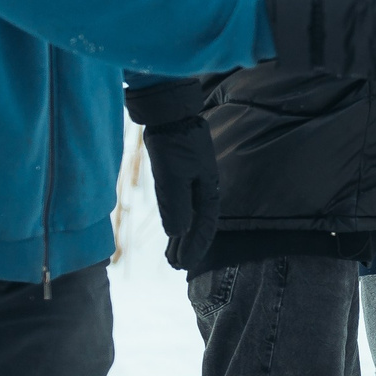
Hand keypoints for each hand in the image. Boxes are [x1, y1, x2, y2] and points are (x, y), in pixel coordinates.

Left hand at [123, 82, 219, 272]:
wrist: (168, 109)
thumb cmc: (172, 141)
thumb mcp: (172, 175)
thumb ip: (176, 204)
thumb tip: (177, 232)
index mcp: (207, 188)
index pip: (204, 226)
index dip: (194, 247)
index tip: (182, 266)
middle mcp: (203, 186)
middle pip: (198, 222)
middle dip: (188, 245)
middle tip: (175, 266)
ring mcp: (193, 178)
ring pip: (189, 213)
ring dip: (181, 235)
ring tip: (171, 253)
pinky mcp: (180, 171)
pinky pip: (181, 203)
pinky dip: (177, 218)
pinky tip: (171, 225)